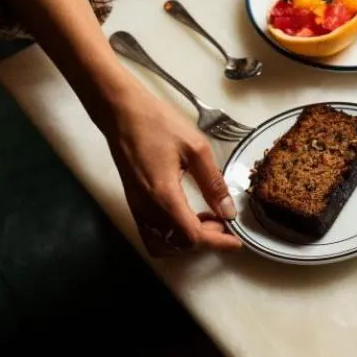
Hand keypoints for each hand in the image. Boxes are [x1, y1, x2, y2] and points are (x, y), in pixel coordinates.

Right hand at [101, 84, 242, 256]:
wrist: (120, 111)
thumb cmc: (156, 123)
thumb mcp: (196, 148)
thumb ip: (213, 183)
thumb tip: (228, 210)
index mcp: (164, 195)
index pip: (192, 236)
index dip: (217, 241)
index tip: (236, 240)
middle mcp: (147, 207)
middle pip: (178, 244)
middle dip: (205, 240)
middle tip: (224, 223)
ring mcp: (137, 206)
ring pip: (163, 243)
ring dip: (187, 239)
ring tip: (207, 219)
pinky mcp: (133, 201)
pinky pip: (151, 232)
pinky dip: (171, 234)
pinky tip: (188, 214)